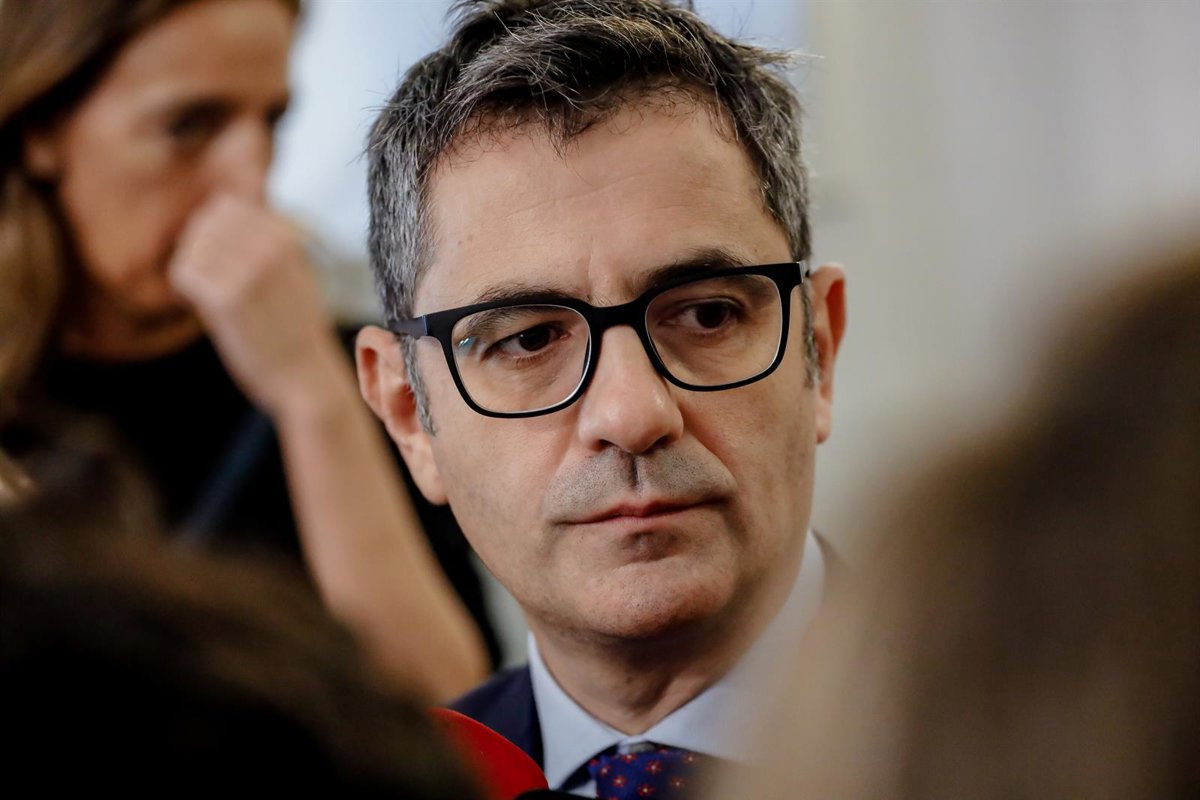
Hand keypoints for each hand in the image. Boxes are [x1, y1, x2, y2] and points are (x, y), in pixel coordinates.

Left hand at [168, 193, 344, 415]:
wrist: (305, 377)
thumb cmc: (295, 328)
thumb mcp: (295, 269)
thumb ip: (267, 238)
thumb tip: (219, 207)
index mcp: (289, 235)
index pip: (226, 206)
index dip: (215, 232)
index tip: (224, 261)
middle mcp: (270, 246)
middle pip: (205, 222)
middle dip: (199, 248)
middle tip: (211, 281)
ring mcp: (249, 271)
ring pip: (191, 247)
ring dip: (193, 271)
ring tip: (211, 296)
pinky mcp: (226, 299)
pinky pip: (182, 274)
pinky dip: (185, 291)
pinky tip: (203, 308)